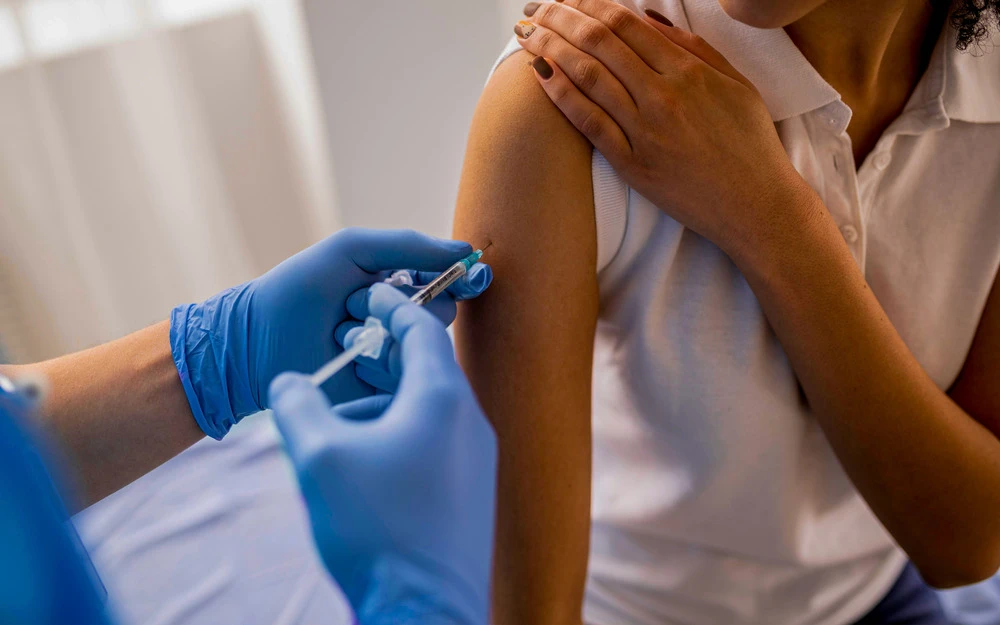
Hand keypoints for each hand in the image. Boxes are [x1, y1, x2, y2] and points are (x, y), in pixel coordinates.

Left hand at [170, 228, 491, 438]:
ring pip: (423, 346)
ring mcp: (392, 355)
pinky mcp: (383, 389)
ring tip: (342, 334)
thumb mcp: (351, 250)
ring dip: (383, 334)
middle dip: (405, 305)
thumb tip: (466, 251)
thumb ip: (408, 246)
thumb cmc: (298, 288)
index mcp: (398, 286)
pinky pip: (406, 377)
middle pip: (442, 314)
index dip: (463, 278)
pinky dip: (378, 363)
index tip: (471, 276)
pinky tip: (349, 359)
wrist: (255, 341)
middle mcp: (400, 321)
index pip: (447, 281)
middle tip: (357, 303)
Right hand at [269, 283, 496, 624]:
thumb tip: (287, 382)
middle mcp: (470, 422)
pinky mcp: (471, 492)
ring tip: (336, 426)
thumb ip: (299, 405)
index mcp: (442, 399)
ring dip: (382, 406)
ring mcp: (476, 460)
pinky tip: (361, 465)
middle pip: (425, 369)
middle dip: (380, 361)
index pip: (420, 330)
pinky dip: (398, 436)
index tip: (366, 294)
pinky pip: (434, 443)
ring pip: (427, 410)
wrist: (423, 611)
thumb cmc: (376, 530)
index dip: (390, 306)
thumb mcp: (320, 457)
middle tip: (342, 359)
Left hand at [516, 0, 817, 258]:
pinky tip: (540, 74)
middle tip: (536, 8)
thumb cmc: (750, 146)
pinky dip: (561, 94)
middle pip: (599, 43)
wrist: (757, 206)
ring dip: (551, 48)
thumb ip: (694, 49)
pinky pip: (588, 122)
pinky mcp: (632, 164)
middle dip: (561, 18)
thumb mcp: (736, 85)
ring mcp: (645, 131)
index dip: (591, 4)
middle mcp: (663, 96)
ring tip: (526, 33)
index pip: (627, 24)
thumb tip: (650, 20)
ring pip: (587, 77)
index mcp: (690, 72)